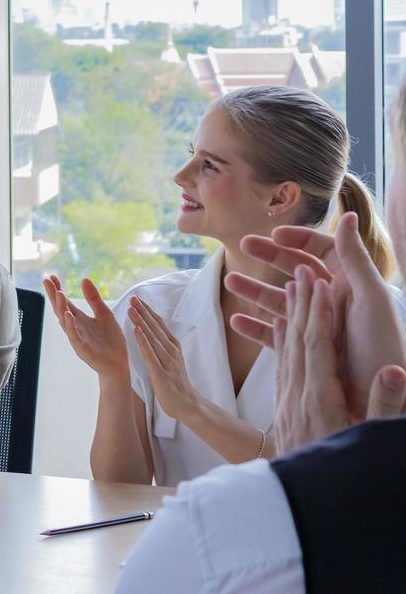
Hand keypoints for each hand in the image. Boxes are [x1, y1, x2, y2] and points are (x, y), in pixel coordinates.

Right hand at [43, 274, 128, 380]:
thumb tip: (84, 279)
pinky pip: (74, 337)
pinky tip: (68, 315)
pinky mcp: (83, 350)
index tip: (51, 276)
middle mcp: (75, 327)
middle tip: (47, 280)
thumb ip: (94, 298)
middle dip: (53, 295)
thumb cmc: (111, 341)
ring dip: (61, 307)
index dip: (57, 289)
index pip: (65, 302)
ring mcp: (77, 338)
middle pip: (60, 309)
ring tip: (59, 293)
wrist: (120, 365)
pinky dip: (70, 326)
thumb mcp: (104, 314)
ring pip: (65, 322)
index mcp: (79, 319)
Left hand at [128, 299, 207, 421]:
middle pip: (155, 327)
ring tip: (131, 309)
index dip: (148, 311)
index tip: (138, 299)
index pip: (159, 325)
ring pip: (152, 338)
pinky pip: (150, 354)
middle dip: (144, 312)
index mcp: (173, 346)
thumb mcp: (171, 359)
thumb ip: (164, 345)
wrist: (188, 404)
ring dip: (141, 322)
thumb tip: (154, 331)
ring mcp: (166, 361)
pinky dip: (143, 341)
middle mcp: (171, 350)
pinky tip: (136, 330)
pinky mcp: (160, 372)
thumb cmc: (177, 382)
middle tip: (133, 297)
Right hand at [233, 212, 405, 419]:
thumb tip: (349, 216)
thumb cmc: (385, 346)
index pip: (321, 250)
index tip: (273, 234)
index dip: (297, 239)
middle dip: (268, 257)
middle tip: (242, 246)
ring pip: (280, 301)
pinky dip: (255, 328)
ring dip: (254, 290)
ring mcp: (318, 325)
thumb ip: (356, 258)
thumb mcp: (372, 298)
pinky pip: (276, 335)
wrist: (383, 396)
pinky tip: (236, 322)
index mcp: (350, 283)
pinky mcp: (307, 351)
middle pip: (295, 271)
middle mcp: (333, 300)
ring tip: (229, 283)